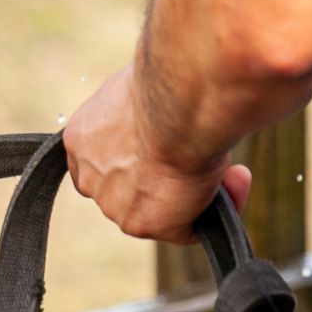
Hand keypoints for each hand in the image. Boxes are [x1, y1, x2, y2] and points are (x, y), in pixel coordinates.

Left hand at [62, 67, 250, 246]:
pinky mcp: (142, 224)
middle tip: (202, 153)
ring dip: (195, 192)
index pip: (106, 161)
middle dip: (171, 177)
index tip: (169, 146)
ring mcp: (113, 204)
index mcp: (82, 138)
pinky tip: (229, 184)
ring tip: (222, 165)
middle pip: (134, 188)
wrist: (178, 104)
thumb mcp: (144, 88)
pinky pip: (185, 228)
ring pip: (162, 209)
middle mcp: (90, 175)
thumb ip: (145, 110)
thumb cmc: (166, 83)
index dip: (140, 160)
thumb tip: (166, 117)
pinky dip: (212, 209)